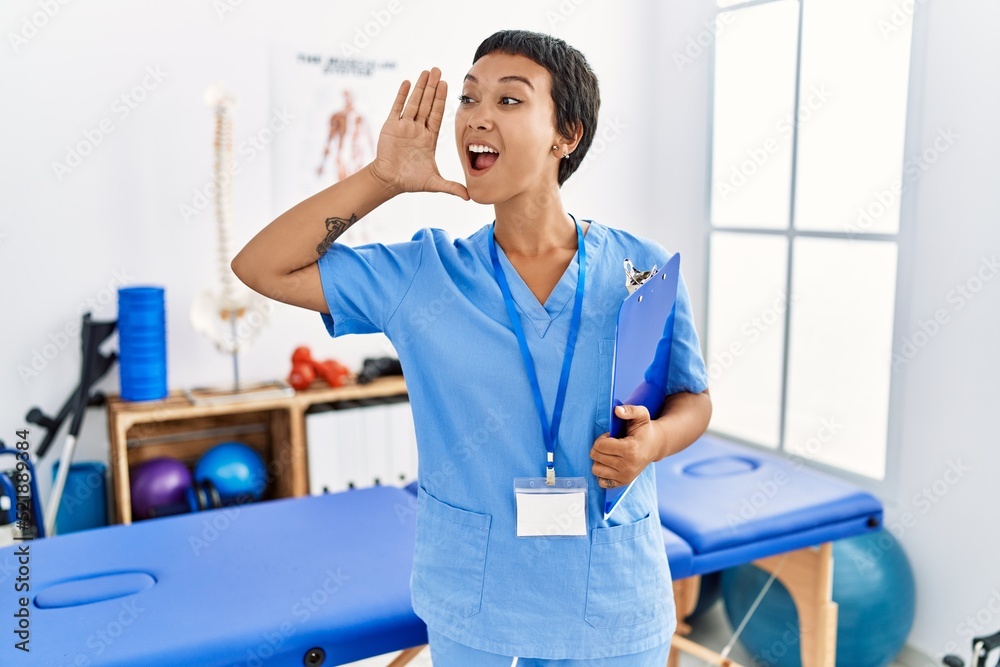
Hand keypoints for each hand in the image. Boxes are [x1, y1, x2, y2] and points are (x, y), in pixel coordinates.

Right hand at [369, 67, 468, 199]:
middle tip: (438, 70)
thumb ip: (451, 187)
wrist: (389, 181)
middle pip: (426, 104)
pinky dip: (401, 95)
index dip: (441, 99)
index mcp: (429, 137)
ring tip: (426, 71)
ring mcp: (404, 126)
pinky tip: (407, 82)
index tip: (446, 84)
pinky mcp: (391, 126)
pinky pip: (397, 107)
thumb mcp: (434, 183)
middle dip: (432, 87)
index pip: (437, 114)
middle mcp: (418, 129)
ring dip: (419, 87)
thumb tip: (470, 197)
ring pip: (413, 102)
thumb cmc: (411, 181)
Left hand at [590, 404, 661, 488]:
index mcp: (630, 449)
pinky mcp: (622, 483)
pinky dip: (602, 472)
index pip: (600, 445)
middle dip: (600, 448)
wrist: (655, 446)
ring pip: (596, 469)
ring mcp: (625, 476)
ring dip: (600, 460)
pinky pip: (601, 481)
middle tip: (611, 444)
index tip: (611, 436)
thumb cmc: (644, 430)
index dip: (603, 438)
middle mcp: (627, 466)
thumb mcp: (641, 415)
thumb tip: (617, 410)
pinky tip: (610, 464)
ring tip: (611, 454)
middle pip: (596, 456)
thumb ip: (630, 410)